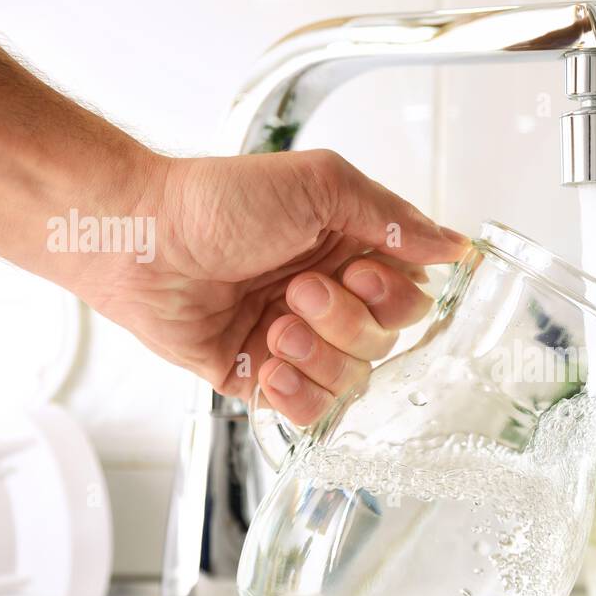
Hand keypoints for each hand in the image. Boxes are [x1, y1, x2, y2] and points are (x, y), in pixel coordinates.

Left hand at [84, 149, 468, 424]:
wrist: (140, 240)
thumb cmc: (219, 201)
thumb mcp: (320, 185)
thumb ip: (392, 216)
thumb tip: (455, 245)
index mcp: (352, 251)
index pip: (411, 297)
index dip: (393, 297)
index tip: (356, 272)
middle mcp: (331, 298)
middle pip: (384, 341)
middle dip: (344, 321)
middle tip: (297, 291)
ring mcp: (298, 340)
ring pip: (351, 378)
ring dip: (316, 355)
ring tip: (273, 326)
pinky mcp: (262, 376)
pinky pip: (308, 410)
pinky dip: (296, 395)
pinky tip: (270, 366)